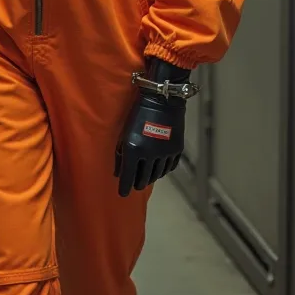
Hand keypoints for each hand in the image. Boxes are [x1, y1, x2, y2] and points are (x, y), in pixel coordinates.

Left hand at [114, 58, 190, 196]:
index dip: (124, 187)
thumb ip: (120, 154)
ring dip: (149, 177)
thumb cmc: (138, 114)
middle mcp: (149, 155)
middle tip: (134, 185)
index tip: (122, 194)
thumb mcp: (125, 133)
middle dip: (137, 183)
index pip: (128, 176)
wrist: (162, 100)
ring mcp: (164, 153)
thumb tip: (118, 173)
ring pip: (156, 174)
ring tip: (145, 177)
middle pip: (143, 179)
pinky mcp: (176, 150)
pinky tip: (158, 169)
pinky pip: (168, 167)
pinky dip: (162, 171)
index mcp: (134, 150)